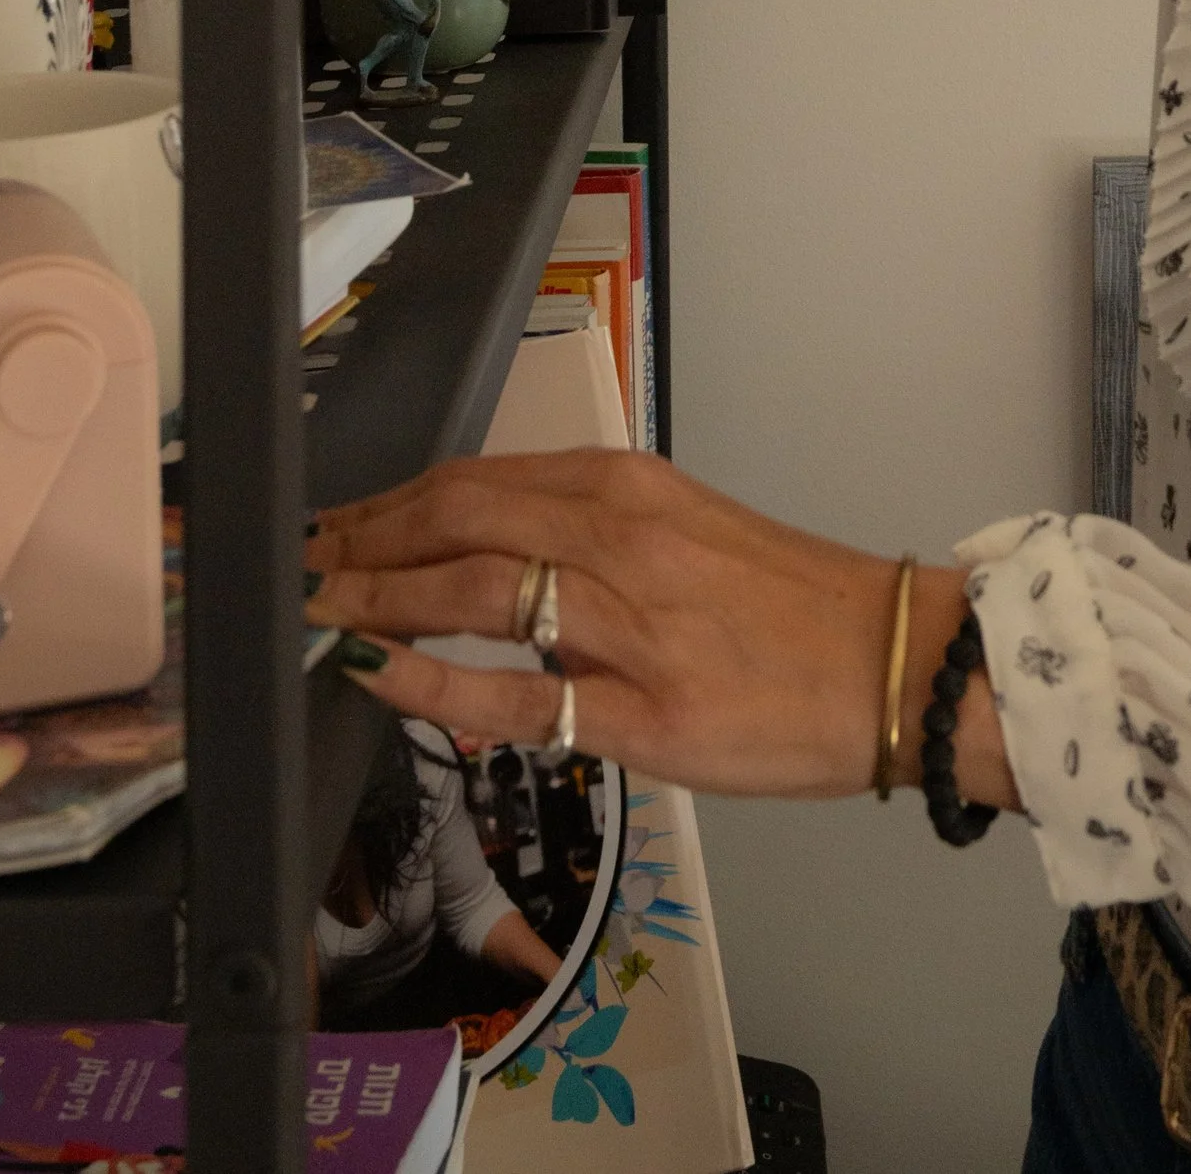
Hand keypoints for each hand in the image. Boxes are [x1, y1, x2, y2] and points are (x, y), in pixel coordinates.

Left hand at [307, 452, 1018, 812]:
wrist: (892, 664)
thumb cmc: (792, 606)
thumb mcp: (686, 530)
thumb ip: (592, 534)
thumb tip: (487, 552)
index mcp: (629, 488)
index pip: (476, 479)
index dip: (388, 503)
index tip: (332, 525)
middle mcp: (620, 537)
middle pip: (456, 519)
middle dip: (361, 543)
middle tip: (297, 570)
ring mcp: (628, 622)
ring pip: (472, 589)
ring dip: (375, 599)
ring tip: (315, 616)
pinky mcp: (642, 711)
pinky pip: (516, 696)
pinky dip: (432, 684)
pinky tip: (377, 680)